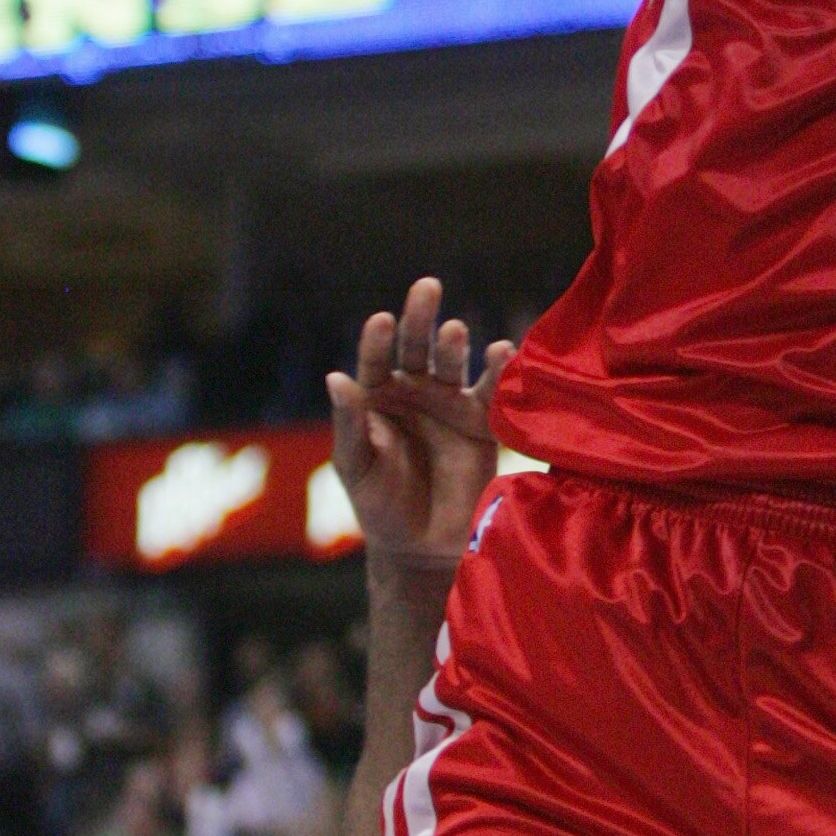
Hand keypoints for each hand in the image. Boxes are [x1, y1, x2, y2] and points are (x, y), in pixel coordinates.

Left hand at [326, 278, 513, 581]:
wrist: (425, 547)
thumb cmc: (379, 505)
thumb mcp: (356, 466)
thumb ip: (349, 424)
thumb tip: (334, 378)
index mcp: (376, 398)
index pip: (375, 361)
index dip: (378, 341)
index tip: (382, 320)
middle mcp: (413, 391)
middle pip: (415, 346)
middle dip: (419, 318)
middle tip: (427, 287)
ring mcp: (448, 402)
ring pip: (452, 362)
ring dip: (453, 346)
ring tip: (455, 331)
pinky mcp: (481, 420)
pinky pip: (489, 390)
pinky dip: (497, 370)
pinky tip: (501, 351)